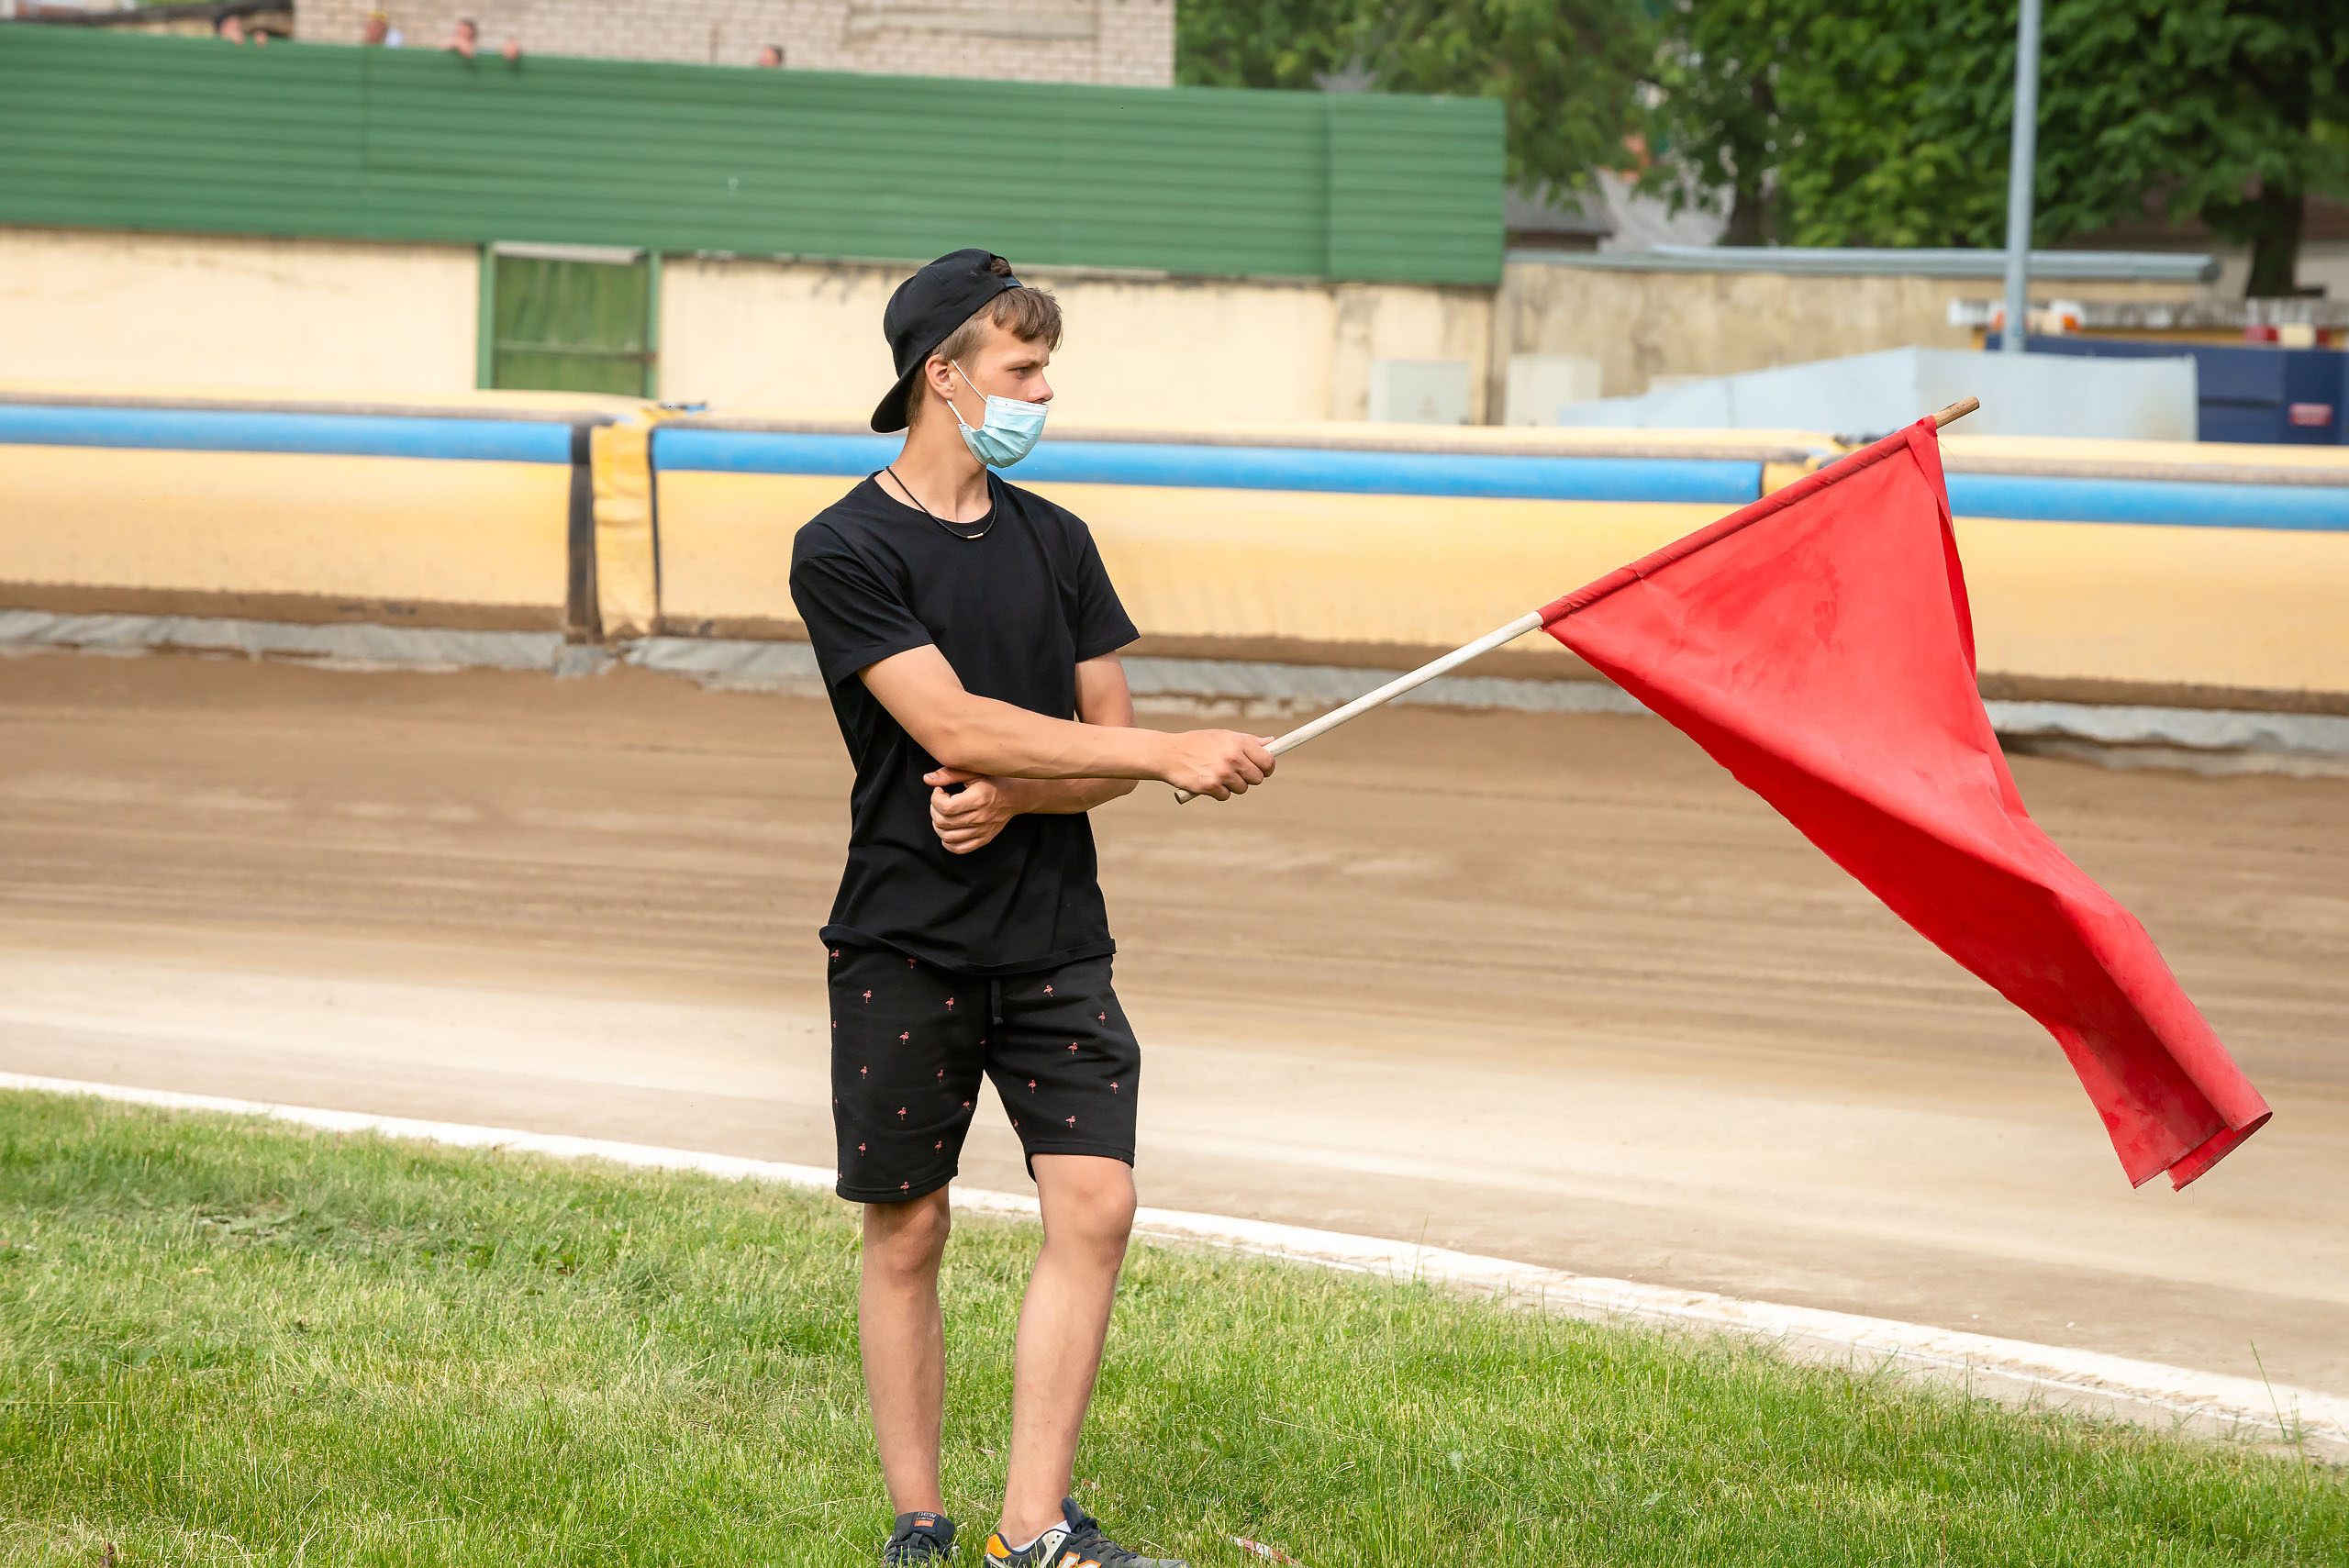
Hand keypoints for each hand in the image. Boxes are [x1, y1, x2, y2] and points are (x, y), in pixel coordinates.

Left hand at [925, 768, 1020, 853]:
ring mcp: (982, 831)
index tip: (939, 791)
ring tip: (943, 814)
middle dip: (934, 810)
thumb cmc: (993, 782)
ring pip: (948, 837)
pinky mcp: (983, 839)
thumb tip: (927, 779)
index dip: (935, 799)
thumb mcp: (973, 772)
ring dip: (938, 825)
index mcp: (978, 799)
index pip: (946, 807)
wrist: (1014, 797)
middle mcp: (980, 817)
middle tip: (940, 802)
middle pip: (944, 822)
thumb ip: (950, 774)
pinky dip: (948, 842)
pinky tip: (949, 829)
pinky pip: (959, 849)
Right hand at [1160, 731, 1275, 799]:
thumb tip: (1271, 742)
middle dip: (1249, 778)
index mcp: (1238, 742)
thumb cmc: (1197, 743)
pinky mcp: (1211, 786)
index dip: (1268, 767)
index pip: (1268, 761)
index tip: (1263, 769)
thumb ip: (1248, 740)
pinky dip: (1218, 792)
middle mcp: (1233, 757)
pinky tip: (1208, 781)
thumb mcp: (1223, 735)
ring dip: (1233, 785)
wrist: (1169, 753)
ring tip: (1218, 774)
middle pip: (1258, 778)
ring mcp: (1222, 773)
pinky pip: (1225, 796)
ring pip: (1242, 788)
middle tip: (1237, 773)